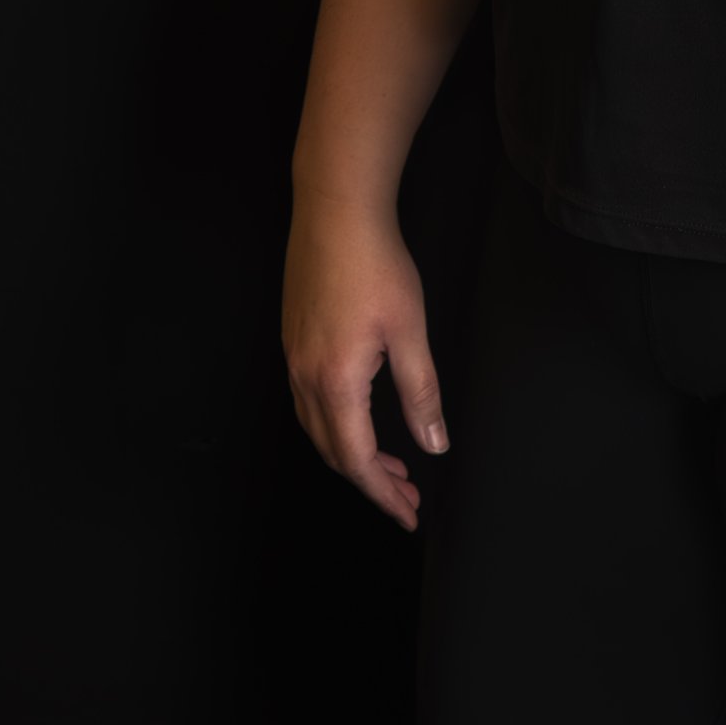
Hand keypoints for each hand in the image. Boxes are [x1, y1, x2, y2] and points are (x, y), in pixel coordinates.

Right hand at [281, 197, 446, 530]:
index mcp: (335, 382)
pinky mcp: (292, 339)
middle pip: (332, 451)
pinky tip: (360, 418)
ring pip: (317, 429)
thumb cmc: (376, 264)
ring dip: (351, 454)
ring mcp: (293, 358)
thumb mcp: (410, 331)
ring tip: (388, 464)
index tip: (407, 514)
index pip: (356, 460)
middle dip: (369, 481)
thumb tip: (433, 444)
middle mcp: (304, 377)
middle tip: (405, 495)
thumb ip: (420, 393)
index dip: (382, 494)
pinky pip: (308, 403)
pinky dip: (336, 426)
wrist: (335, 210)